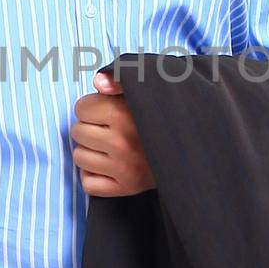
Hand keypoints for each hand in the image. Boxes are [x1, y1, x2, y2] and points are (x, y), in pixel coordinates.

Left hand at [70, 70, 156, 196]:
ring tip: (108, 147)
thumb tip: (98, 83)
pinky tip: (107, 166)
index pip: (81, 108)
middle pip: (78, 132)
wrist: (190, 149)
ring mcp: (124, 167)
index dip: (91, 107)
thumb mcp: (145, 90)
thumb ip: (119, 80)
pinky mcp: (126, 188)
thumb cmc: (161, 117)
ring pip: (79, 157)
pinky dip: (93, 175)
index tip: (105, 111)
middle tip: (108, 129)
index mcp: (123, 115)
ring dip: (90, 151)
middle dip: (89, 128)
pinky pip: (89, 183)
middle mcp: (122, 142)